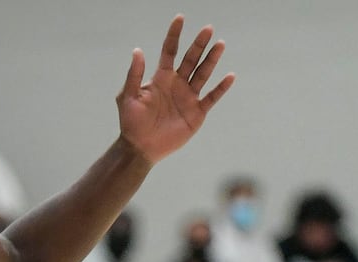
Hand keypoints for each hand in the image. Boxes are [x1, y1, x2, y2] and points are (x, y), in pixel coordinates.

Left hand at [117, 16, 234, 163]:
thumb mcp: (127, 96)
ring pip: (203, 74)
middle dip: (199, 44)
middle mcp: (177, 84)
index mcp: (161, 78)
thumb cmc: (131, 122)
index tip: (180, 18)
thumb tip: (138, 51)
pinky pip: (211, 98)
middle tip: (208, 28)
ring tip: (220, 44)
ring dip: (211, 60)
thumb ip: (134, 75)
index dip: (174, 35)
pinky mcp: (196, 113)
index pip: (170, 51)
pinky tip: (230, 76)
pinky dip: (221, 88)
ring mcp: (188, 97)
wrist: (141, 147)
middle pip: (190, 59)